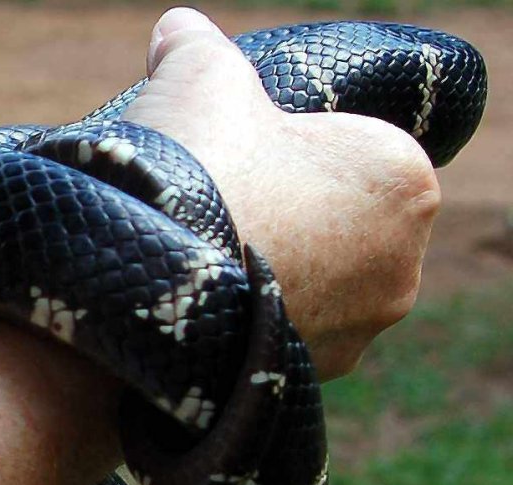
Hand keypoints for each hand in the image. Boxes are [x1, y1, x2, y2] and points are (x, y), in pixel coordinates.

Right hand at [124, 7, 439, 378]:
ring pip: (317, 282)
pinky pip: (289, 333)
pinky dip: (256, 317)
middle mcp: (404, 263)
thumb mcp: (197, 77)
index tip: (238, 157)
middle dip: (290, 215)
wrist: (153, 286)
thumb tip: (176, 30)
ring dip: (276, 270)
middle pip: (338, 223)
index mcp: (403, 178)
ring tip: (208, 256)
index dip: (287, 149)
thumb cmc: (197, 170)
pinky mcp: (317, 377)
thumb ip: (196, 45)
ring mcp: (361, 328)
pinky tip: (210, 303)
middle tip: (220, 206)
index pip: (351, 152)